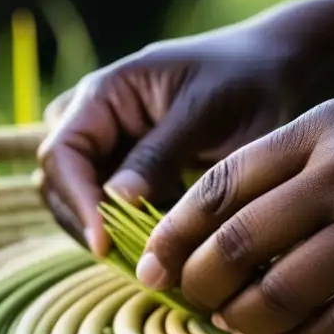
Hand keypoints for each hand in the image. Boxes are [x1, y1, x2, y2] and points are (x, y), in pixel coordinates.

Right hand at [37, 19, 321, 254]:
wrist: (274, 74)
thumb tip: (116, 200)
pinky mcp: (134, 174)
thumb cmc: (243, 80)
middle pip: (60, 184)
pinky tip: (169, 248)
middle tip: (135, 260)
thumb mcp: (205, 112)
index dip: (78, 200)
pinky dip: (134, 232)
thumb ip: (160, 153)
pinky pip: (116, 211)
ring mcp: (111, 149)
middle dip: (89, 224)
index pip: (63, 154)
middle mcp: (95, 122)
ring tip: (155, 257)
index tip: (105, 242)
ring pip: (84, 203)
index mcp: (103, 94)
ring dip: (110, 233)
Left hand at [136, 78, 333, 333]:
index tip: (158, 268)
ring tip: (242, 328)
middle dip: (201, 287)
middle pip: (237, 245)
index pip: (220, 187)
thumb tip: (229, 219)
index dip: (176, 235)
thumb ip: (299, 157)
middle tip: (196, 306)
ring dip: (249, 323)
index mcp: (325, 129)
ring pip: (283, 292)